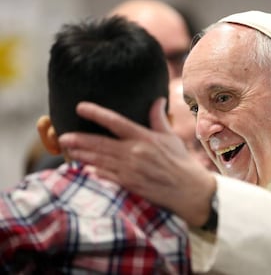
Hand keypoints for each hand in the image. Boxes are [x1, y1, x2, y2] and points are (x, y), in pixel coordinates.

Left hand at [59, 98, 215, 226]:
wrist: (188, 190)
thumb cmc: (181, 162)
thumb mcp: (171, 137)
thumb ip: (159, 118)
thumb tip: (157, 99)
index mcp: (144, 138)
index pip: (116, 122)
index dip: (96, 113)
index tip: (81, 107)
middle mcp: (134, 153)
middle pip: (101, 144)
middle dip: (80, 140)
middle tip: (63, 136)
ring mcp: (130, 171)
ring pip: (99, 161)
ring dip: (82, 155)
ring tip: (67, 150)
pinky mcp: (129, 185)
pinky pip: (106, 177)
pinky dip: (94, 173)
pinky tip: (83, 169)